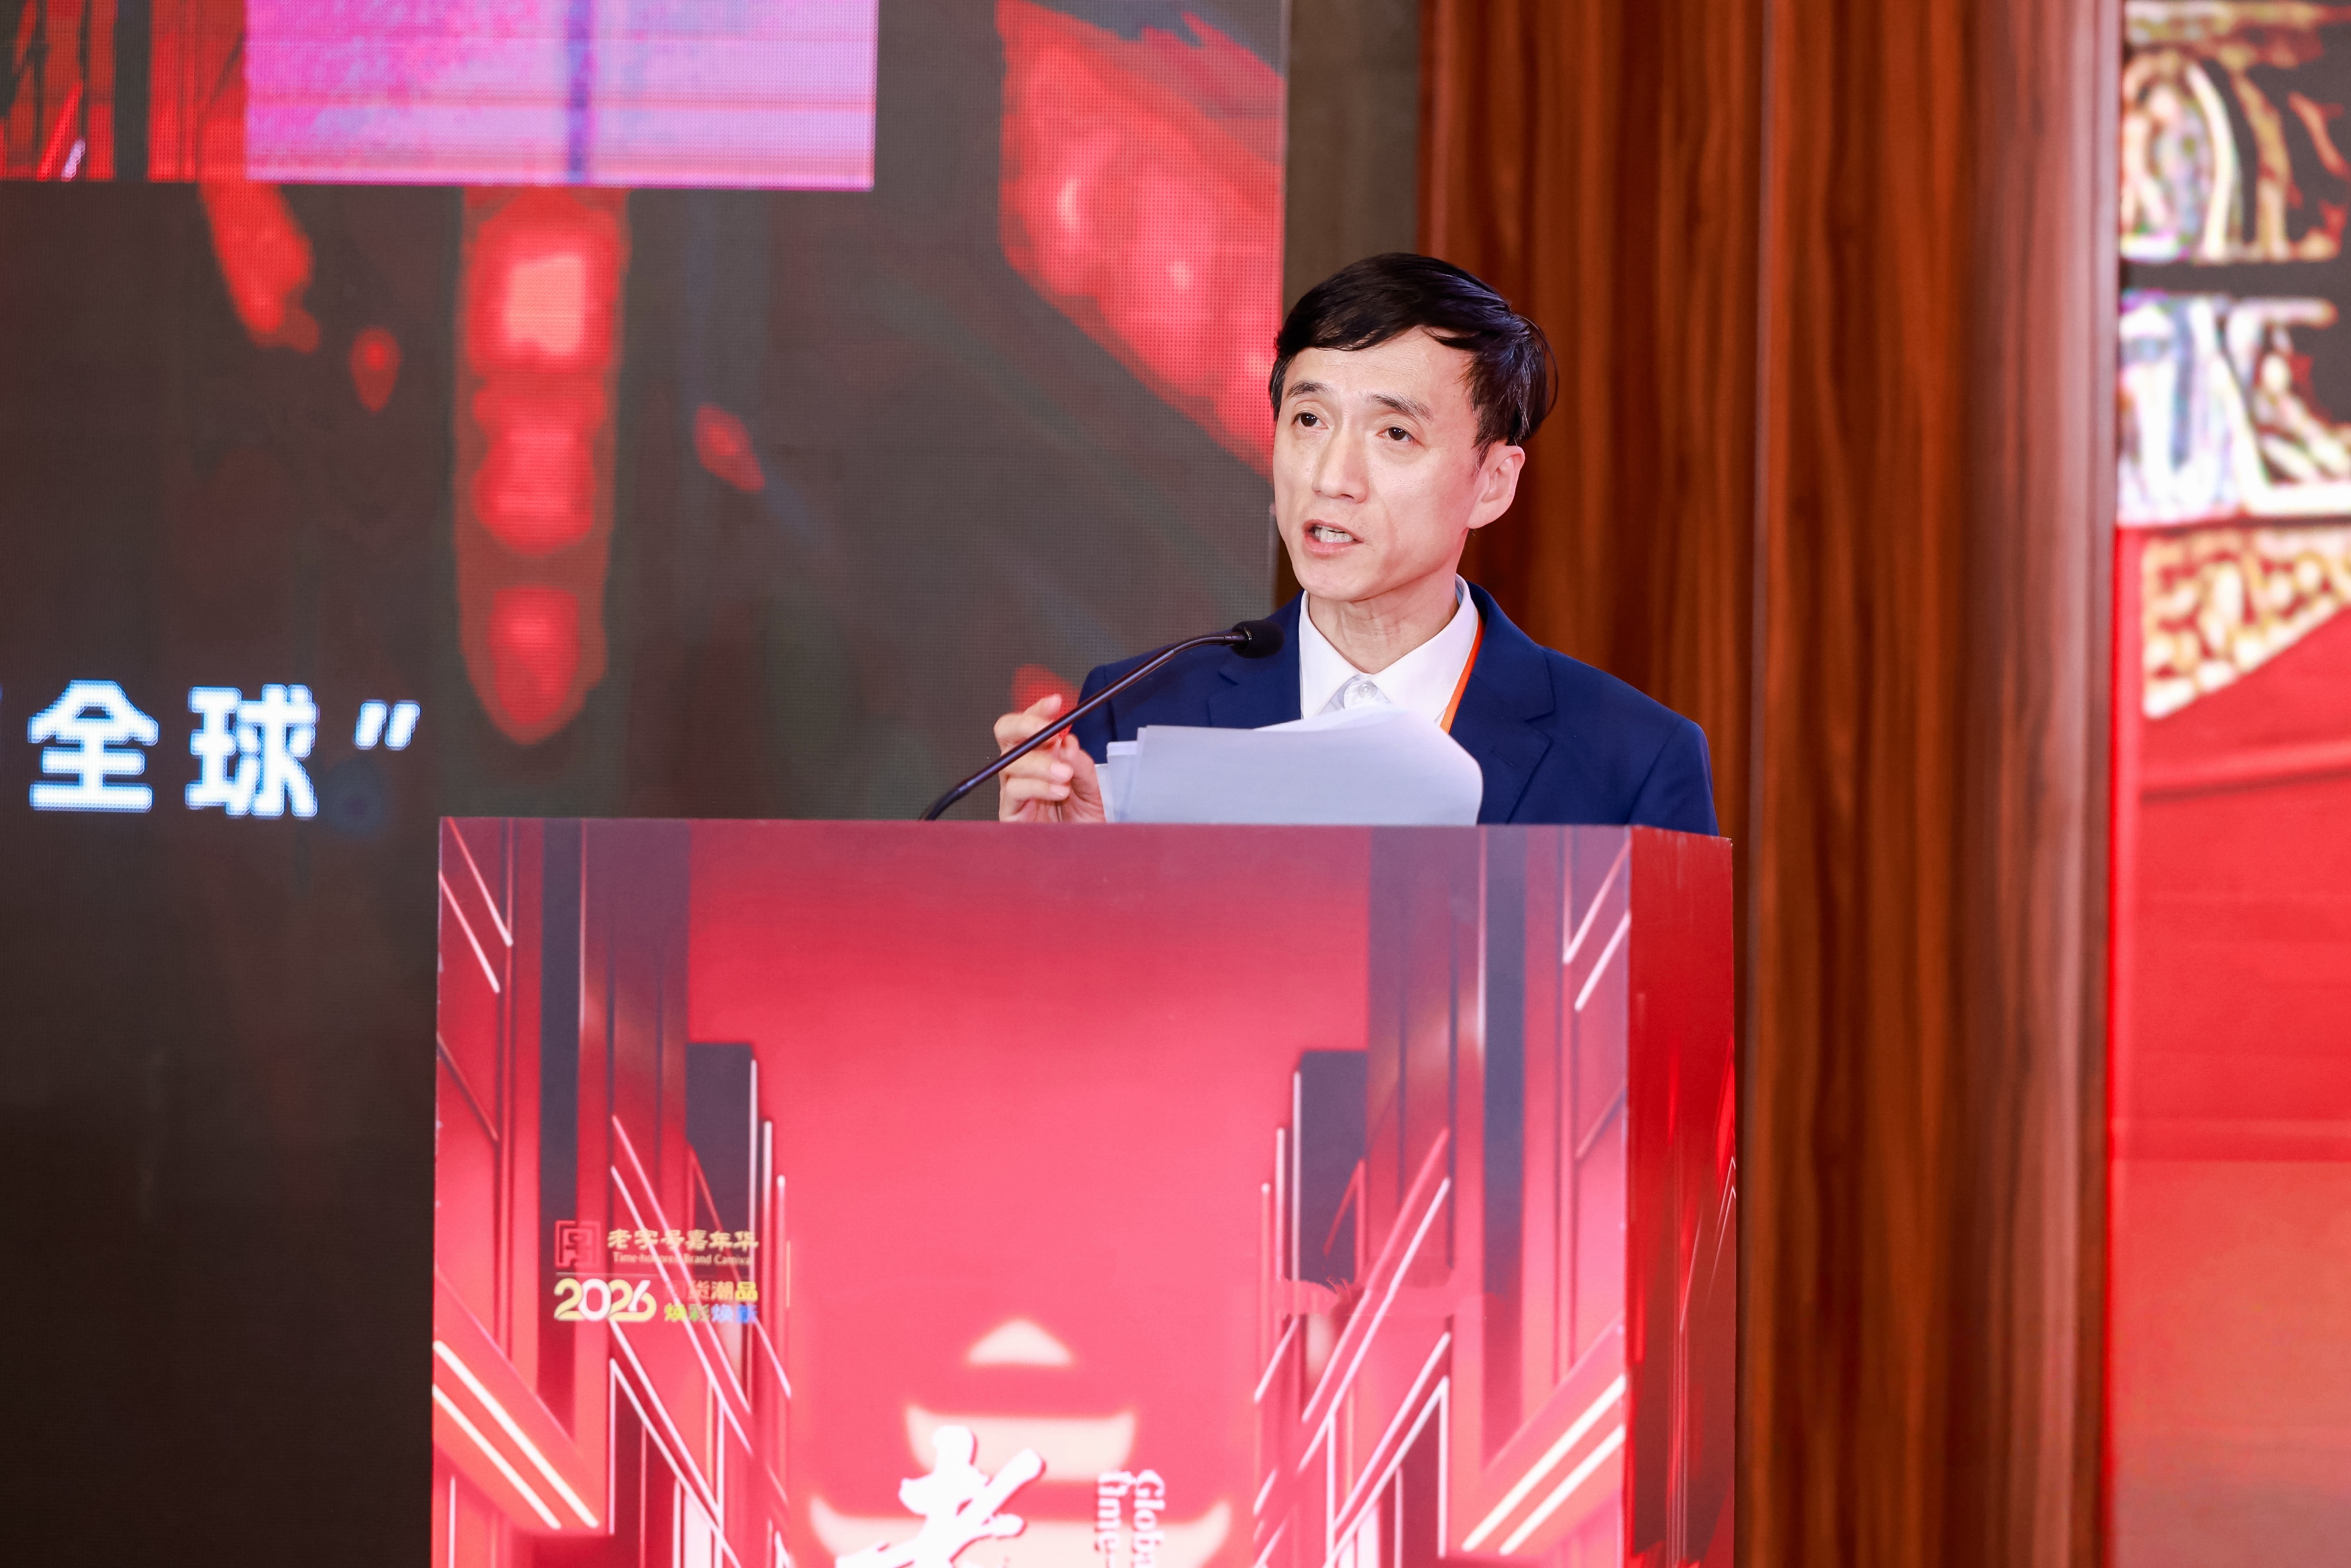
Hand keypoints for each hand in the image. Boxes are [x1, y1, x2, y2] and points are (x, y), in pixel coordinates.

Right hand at [994, 693, 1105, 822]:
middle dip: (1026, 726)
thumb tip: (1067, 741)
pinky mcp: (1011, 812)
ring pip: (1011, 762)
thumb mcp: (1092, 788)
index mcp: (1043, 755)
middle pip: (1007, 734)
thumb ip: (1080, 764)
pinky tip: (1057, 790)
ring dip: (1039, 763)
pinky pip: (1014, 791)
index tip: (1055, 703)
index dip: (1039, 710)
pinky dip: (1036, 786)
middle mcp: (1025, 769)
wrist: (1089, 851)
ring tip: (1064, 774)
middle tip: (1049, 732)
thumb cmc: (1086, 820)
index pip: (1032, 725)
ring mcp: (1015, 789)